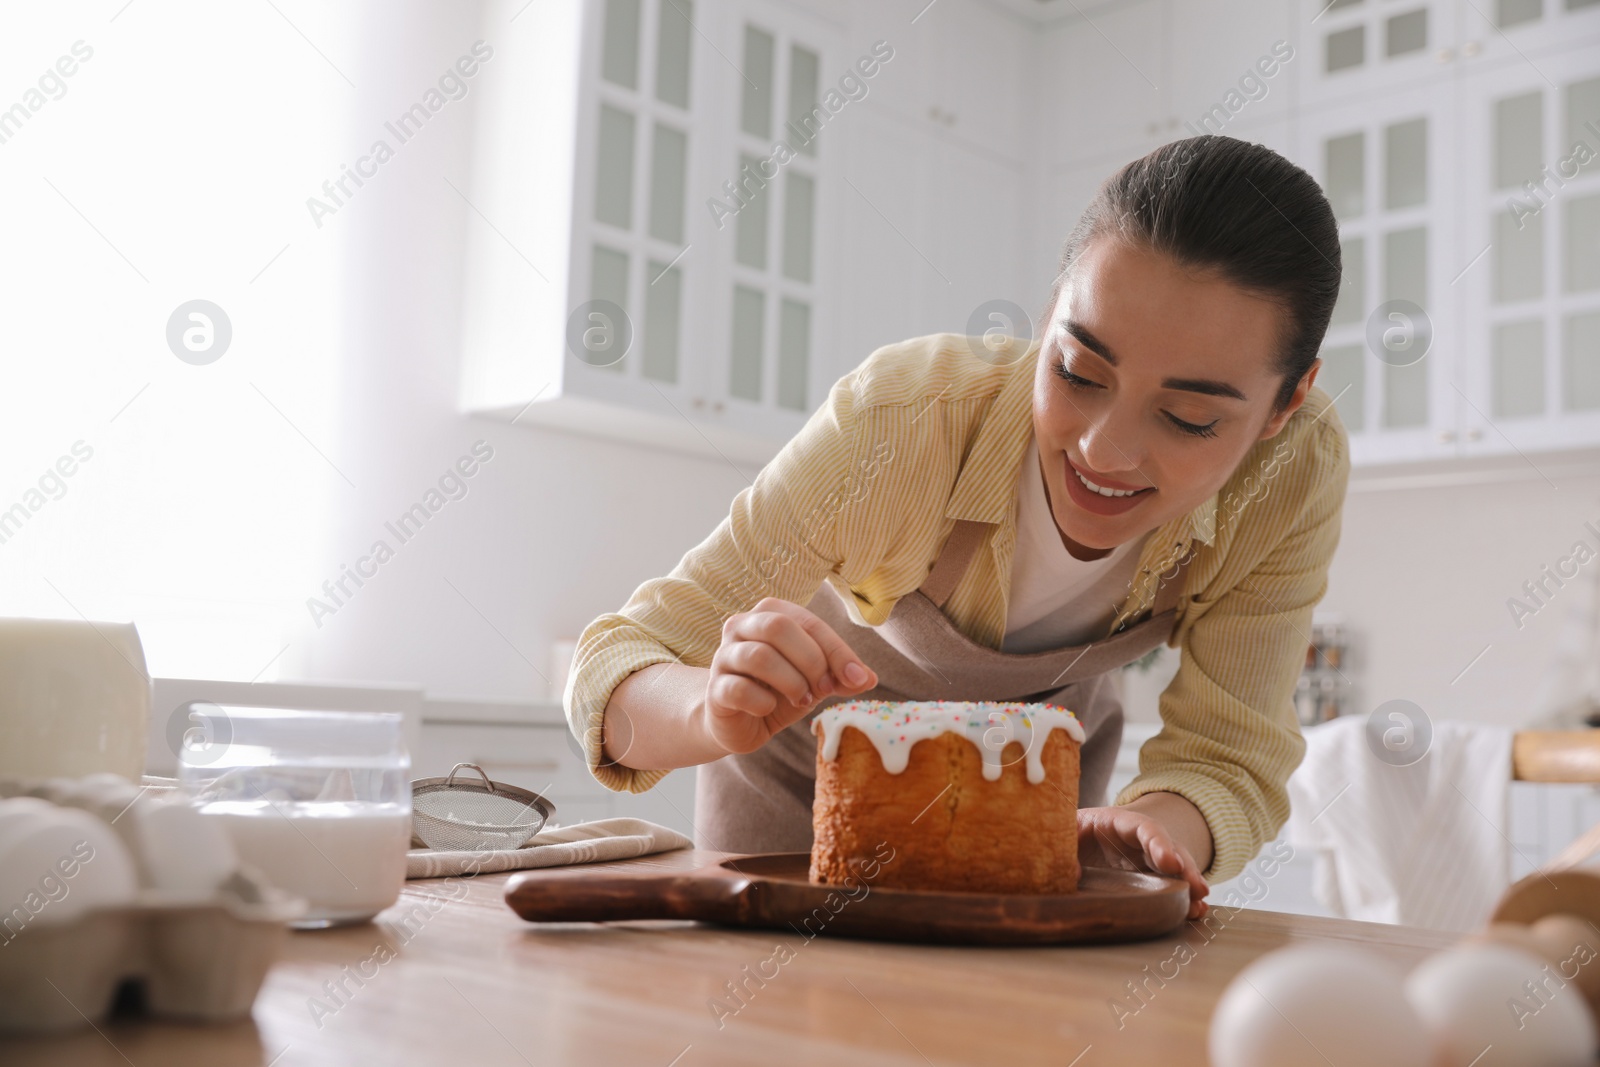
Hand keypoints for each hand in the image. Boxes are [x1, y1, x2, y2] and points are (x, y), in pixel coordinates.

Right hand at [703, 597, 878, 754]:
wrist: (737, 722)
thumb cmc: (778, 691)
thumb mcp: (814, 681)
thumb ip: (839, 676)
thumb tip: (868, 678)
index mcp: (771, 613)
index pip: (809, 622)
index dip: (837, 651)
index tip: (858, 678)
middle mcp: (741, 626)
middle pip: (778, 628)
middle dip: (811, 661)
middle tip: (823, 690)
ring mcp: (723, 656)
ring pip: (759, 656)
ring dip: (790, 682)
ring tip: (800, 700)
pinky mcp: (714, 688)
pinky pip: (739, 689)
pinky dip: (763, 703)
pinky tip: (768, 709)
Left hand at [1077, 805, 1210, 919]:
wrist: (1077, 838)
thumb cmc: (1072, 832)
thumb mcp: (1065, 831)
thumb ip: (1065, 844)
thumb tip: (1073, 873)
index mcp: (1117, 822)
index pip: (1145, 827)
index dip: (1160, 843)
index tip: (1171, 863)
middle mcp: (1138, 840)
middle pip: (1169, 849)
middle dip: (1185, 868)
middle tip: (1198, 889)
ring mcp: (1146, 860)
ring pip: (1175, 870)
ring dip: (1189, 887)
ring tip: (1198, 907)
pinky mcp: (1148, 878)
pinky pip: (1170, 887)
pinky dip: (1182, 899)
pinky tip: (1193, 912)